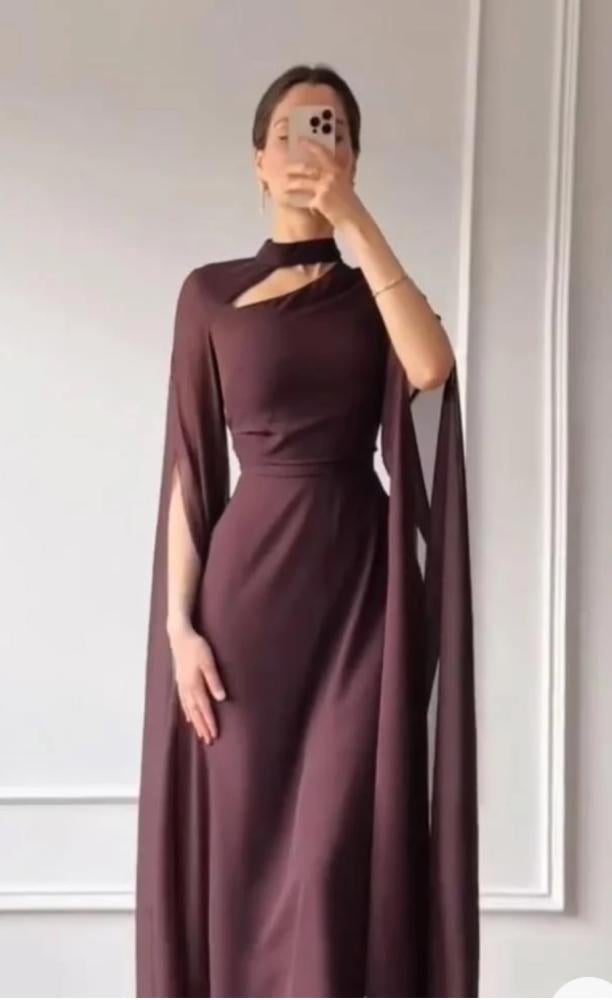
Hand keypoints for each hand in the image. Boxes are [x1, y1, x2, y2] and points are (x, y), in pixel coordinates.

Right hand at [168, 623, 226, 743]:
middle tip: (208, 741)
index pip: (204, 708)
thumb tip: (221, 698)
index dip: (210, 722)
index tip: (214, 735)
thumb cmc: (196, 647)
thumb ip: (214, 680)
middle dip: (202, 727)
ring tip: (200, 734)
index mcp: (195, 685)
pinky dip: (187, 712)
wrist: (179, 636)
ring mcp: (182, 685)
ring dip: (195, 722)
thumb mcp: (208, 662)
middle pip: (196, 712)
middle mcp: (187, 689)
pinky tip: (188, 717)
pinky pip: (183, 702)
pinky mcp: (180, 681)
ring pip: (189, 709)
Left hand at [283, 137, 365, 228]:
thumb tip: (322, 170)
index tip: (301, 140)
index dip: (311, 145)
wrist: (354, 219)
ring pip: (302, 183)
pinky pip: (303, 199)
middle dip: (294, 168)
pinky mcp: (320, 201)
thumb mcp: (345, 184)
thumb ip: (335, 175)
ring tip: (283, 186)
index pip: (323, 153)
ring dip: (291, 185)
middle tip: (285, 168)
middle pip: (308, 169)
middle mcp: (331, 177)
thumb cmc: (350, 204)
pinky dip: (295, 200)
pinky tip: (289, 201)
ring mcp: (325, 188)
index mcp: (338, 170)